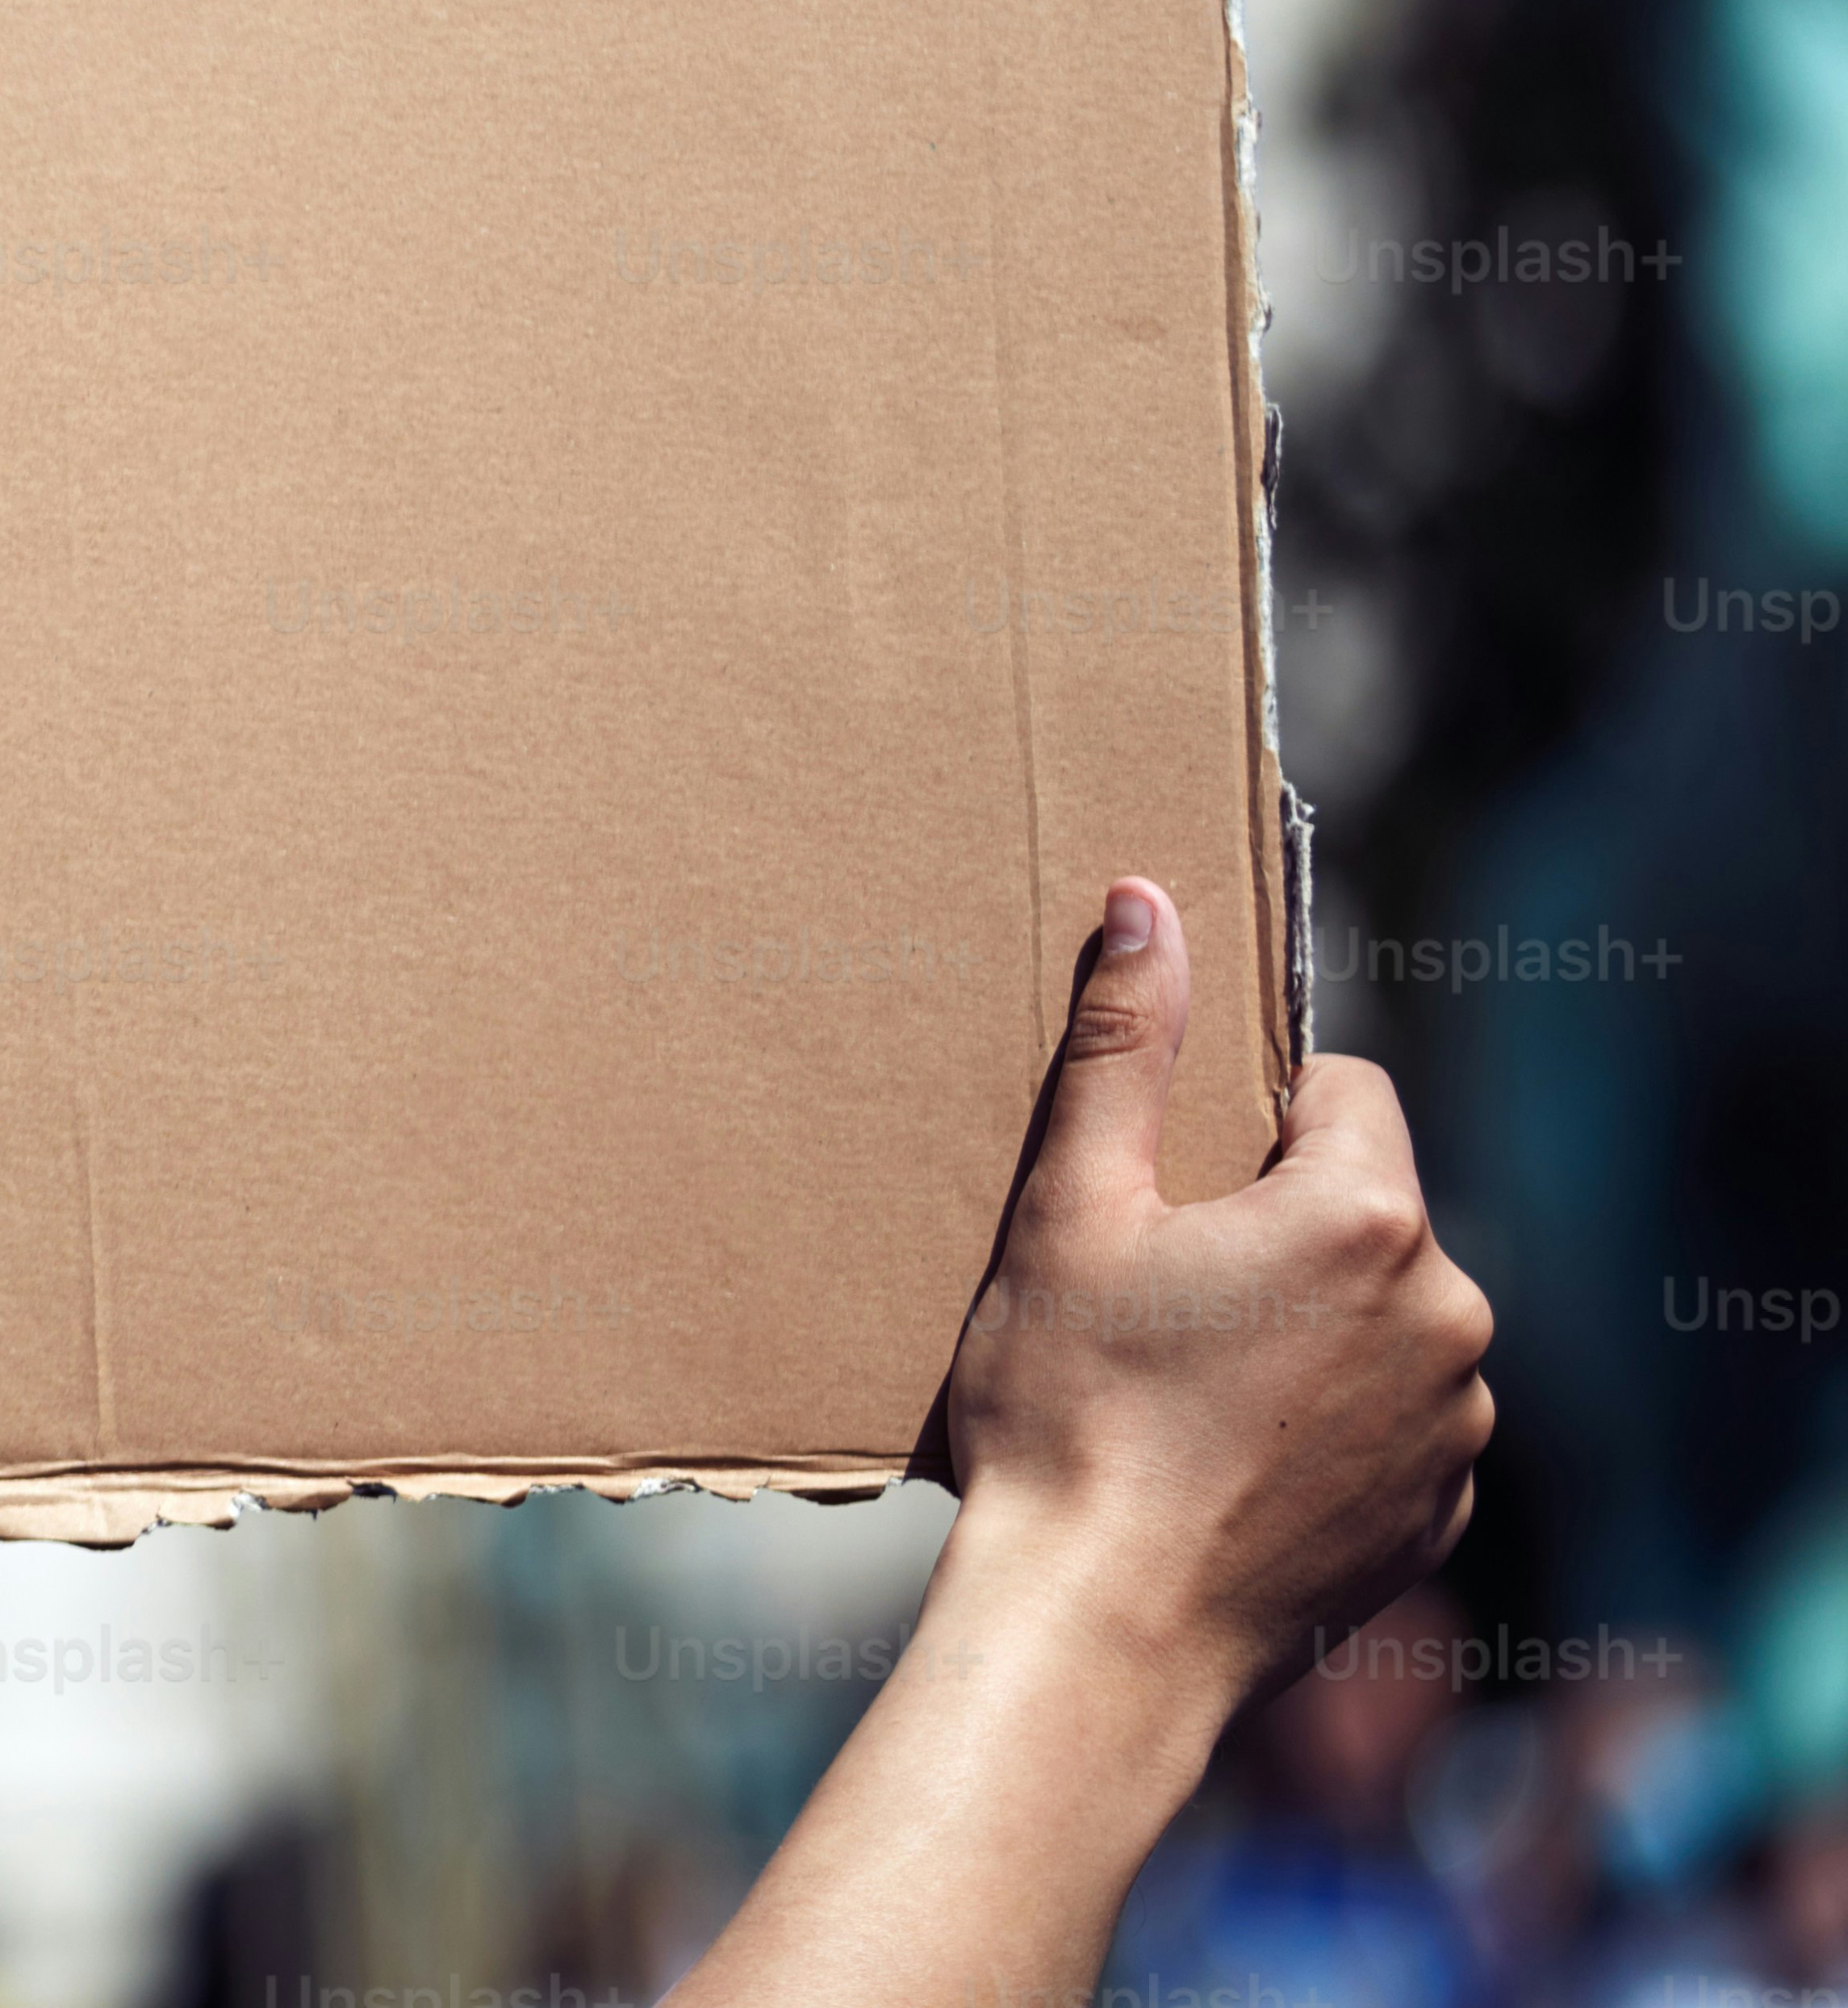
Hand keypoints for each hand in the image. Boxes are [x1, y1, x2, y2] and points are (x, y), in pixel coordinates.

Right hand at [674, 877, 1501, 2007]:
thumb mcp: (1071, 1208)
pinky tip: (1228, 1453)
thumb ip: (1126, 1047)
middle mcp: (1449, 1314)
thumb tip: (1150, 900)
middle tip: (1157, 1285)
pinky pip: (1396, 1420)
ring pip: (1384, 1316)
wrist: (1103, 1628)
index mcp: (1364, 1218)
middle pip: (1367, 1208)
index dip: (1251, 1117)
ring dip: (1310, 1324)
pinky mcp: (1442, 1511)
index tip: (1170, 1180)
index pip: (1343, 1089)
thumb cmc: (1069, 1409)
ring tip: (1187, 1379)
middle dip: (1277, 1224)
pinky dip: (1329, 1420)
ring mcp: (1458, 1424)